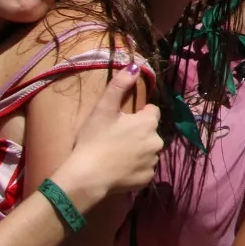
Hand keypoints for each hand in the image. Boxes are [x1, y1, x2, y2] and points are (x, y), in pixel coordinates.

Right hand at [55, 64, 162, 204]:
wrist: (87, 177)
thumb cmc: (94, 140)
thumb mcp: (104, 109)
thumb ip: (119, 85)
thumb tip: (135, 66)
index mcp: (148, 123)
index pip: (151, 112)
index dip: (137, 114)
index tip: (121, 121)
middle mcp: (157, 141)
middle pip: (150, 132)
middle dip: (138, 133)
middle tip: (116, 138)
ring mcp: (153, 162)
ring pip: (149, 151)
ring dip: (139, 150)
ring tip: (117, 154)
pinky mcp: (147, 179)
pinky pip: (145, 169)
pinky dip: (136, 168)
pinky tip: (120, 169)